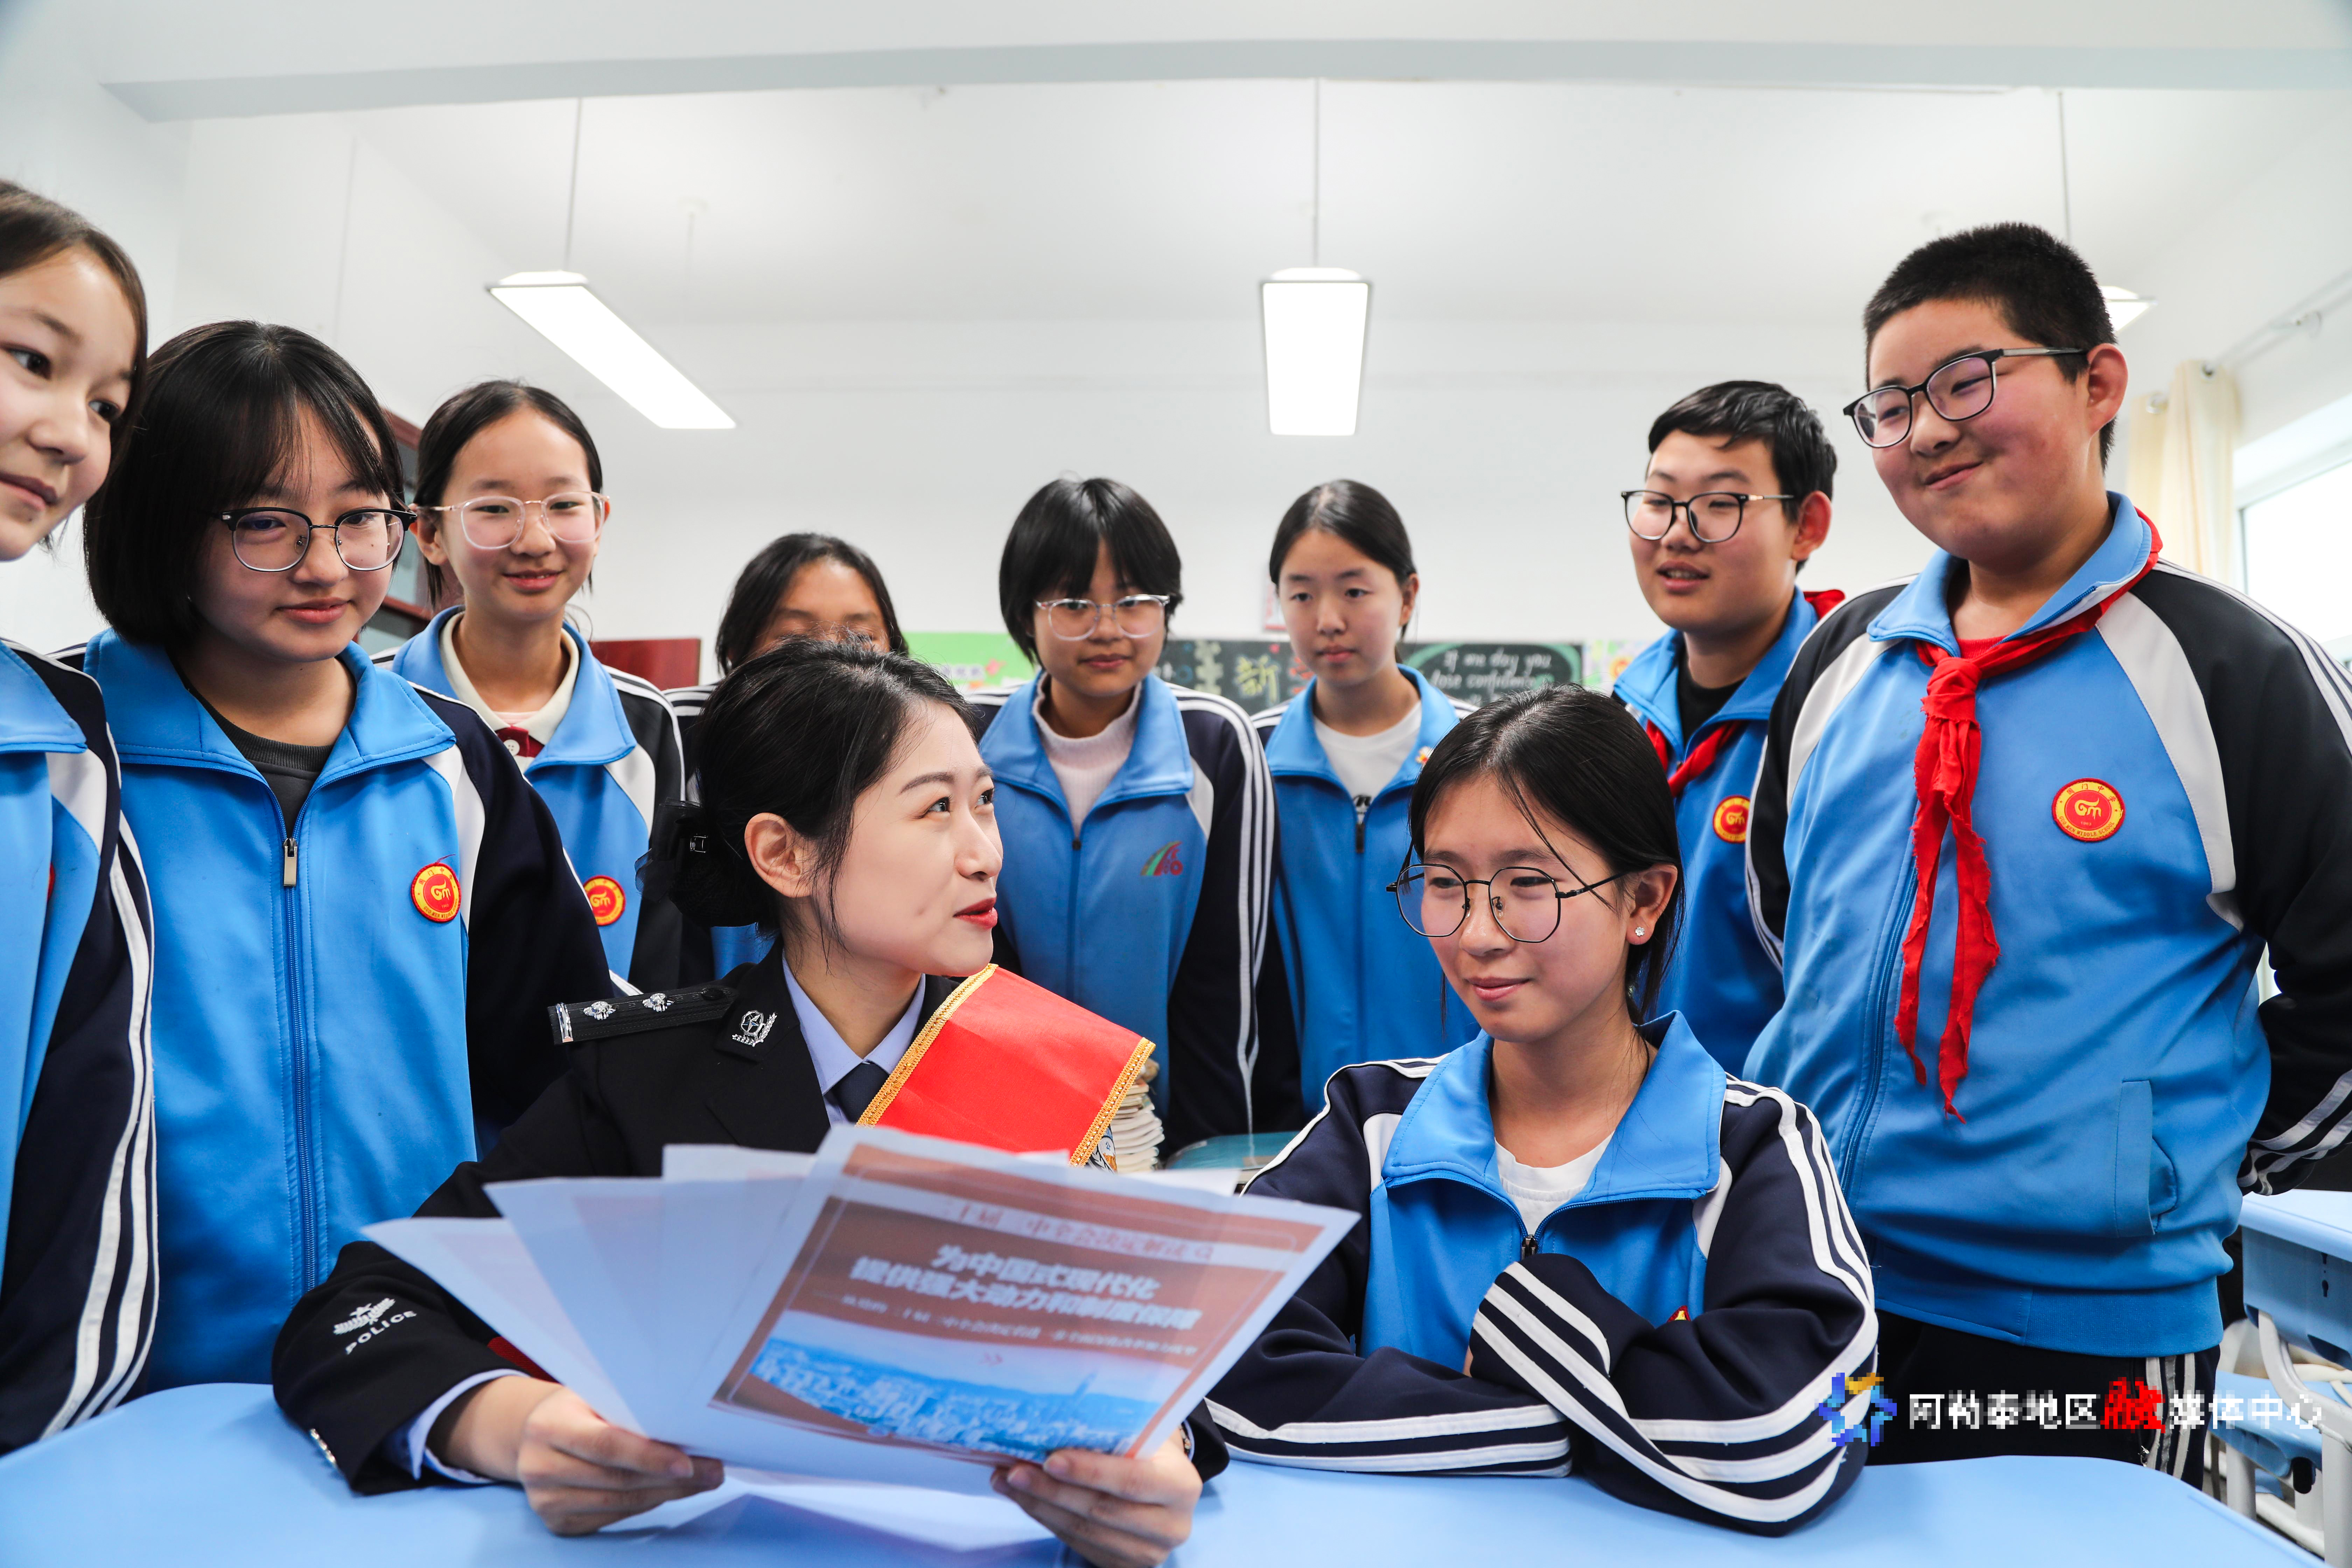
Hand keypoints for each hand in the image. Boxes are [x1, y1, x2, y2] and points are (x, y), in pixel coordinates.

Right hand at [438, 1379, 722, 1534]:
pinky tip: (669, 1490)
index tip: (688, 1462)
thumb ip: (626, 1407)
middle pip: (619, 1480)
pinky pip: (612, 1516)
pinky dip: (645, 1505)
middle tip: (713, 1471)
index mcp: (550, 1426)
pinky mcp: (556, 1523)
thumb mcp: (591, 1394)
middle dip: (673, 1478)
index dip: (649, 1456)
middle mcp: (541, 1467)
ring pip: (620, 1502)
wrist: (531, 1434)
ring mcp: (546, 1500)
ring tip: (703, 1480)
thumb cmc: (574, 1407)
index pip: (606, 1446)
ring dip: (667, 1494)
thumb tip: (684, 1419)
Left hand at [991, 1432, 1199, 1567]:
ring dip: (1039, 1505)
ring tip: (1007, 1480)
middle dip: (1051, 1489)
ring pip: (1082, 1531)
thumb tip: (1055, 1419)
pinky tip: (1023, 1498)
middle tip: (1013, 1468)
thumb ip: (1116, 1432)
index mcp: (1181, 1486)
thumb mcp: (1146, 1435)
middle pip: (1100, 1510)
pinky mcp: (1122, 1566)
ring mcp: (1148, 1554)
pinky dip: (1045, 1519)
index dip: (1090, 1471)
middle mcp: (1171, 1527)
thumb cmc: (1150, 1452)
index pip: (1132, 1481)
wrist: (1164, 1491)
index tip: (1050, 1459)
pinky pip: (1076, 1543)